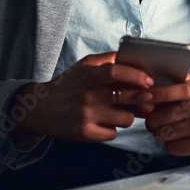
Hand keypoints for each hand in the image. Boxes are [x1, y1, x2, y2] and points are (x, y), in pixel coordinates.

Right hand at [12, 52, 154, 142]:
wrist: (41, 108)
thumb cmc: (68, 85)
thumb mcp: (84, 66)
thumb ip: (108, 59)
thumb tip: (132, 56)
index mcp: (90, 75)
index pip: (117, 72)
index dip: (137, 76)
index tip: (149, 81)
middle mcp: (89, 95)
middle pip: (128, 97)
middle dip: (143, 99)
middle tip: (146, 100)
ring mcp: (87, 115)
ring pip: (126, 119)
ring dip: (127, 117)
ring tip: (118, 113)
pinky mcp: (84, 133)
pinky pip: (113, 134)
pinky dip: (112, 130)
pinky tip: (103, 124)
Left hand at [142, 75, 189, 161]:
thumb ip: (177, 84)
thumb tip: (148, 85)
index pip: (168, 91)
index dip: (151, 95)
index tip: (140, 98)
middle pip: (159, 116)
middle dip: (151, 122)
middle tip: (154, 123)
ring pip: (164, 133)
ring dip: (160, 136)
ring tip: (167, 133)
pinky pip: (173, 148)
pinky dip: (172, 147)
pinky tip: (180, 142)